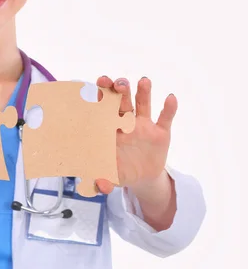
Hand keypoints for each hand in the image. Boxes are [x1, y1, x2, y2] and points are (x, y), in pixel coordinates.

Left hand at [94, 76, 177, 194]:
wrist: (141, 178)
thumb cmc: (119, 171)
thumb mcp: (110, 178)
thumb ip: (102, 181)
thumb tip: (100, 187)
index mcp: (109, 130)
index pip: (103, 110)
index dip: (101, 97)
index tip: (98, 86)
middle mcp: (126, 123)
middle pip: (122, 102)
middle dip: (119, 91)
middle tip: (118, 82)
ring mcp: (144, 126)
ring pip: (142, 105)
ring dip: (143, 93)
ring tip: (143, 81)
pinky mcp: (160, 133)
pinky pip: (165, 118)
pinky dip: (168, 108)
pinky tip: (170, 98)